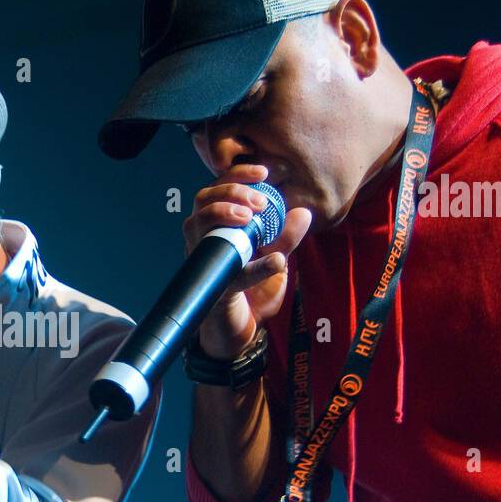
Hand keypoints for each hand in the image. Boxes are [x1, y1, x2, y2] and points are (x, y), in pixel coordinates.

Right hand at [183, 164, 312, 359]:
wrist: (244, 330)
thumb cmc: (253, 291)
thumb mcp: (276, 258)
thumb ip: (287, 236)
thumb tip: (303, 211)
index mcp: (218, 226)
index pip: (219, 188)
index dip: (238, 174)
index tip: (265, 171)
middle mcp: (204, 239)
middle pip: (202, 199)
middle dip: (231, 192)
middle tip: (260, 201)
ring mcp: (204, 260)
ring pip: (197, 225)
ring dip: (224, 214)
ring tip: (251, 217)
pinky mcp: (213, 286)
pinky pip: (230, 272)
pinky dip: (255, 267)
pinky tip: (276, 262)